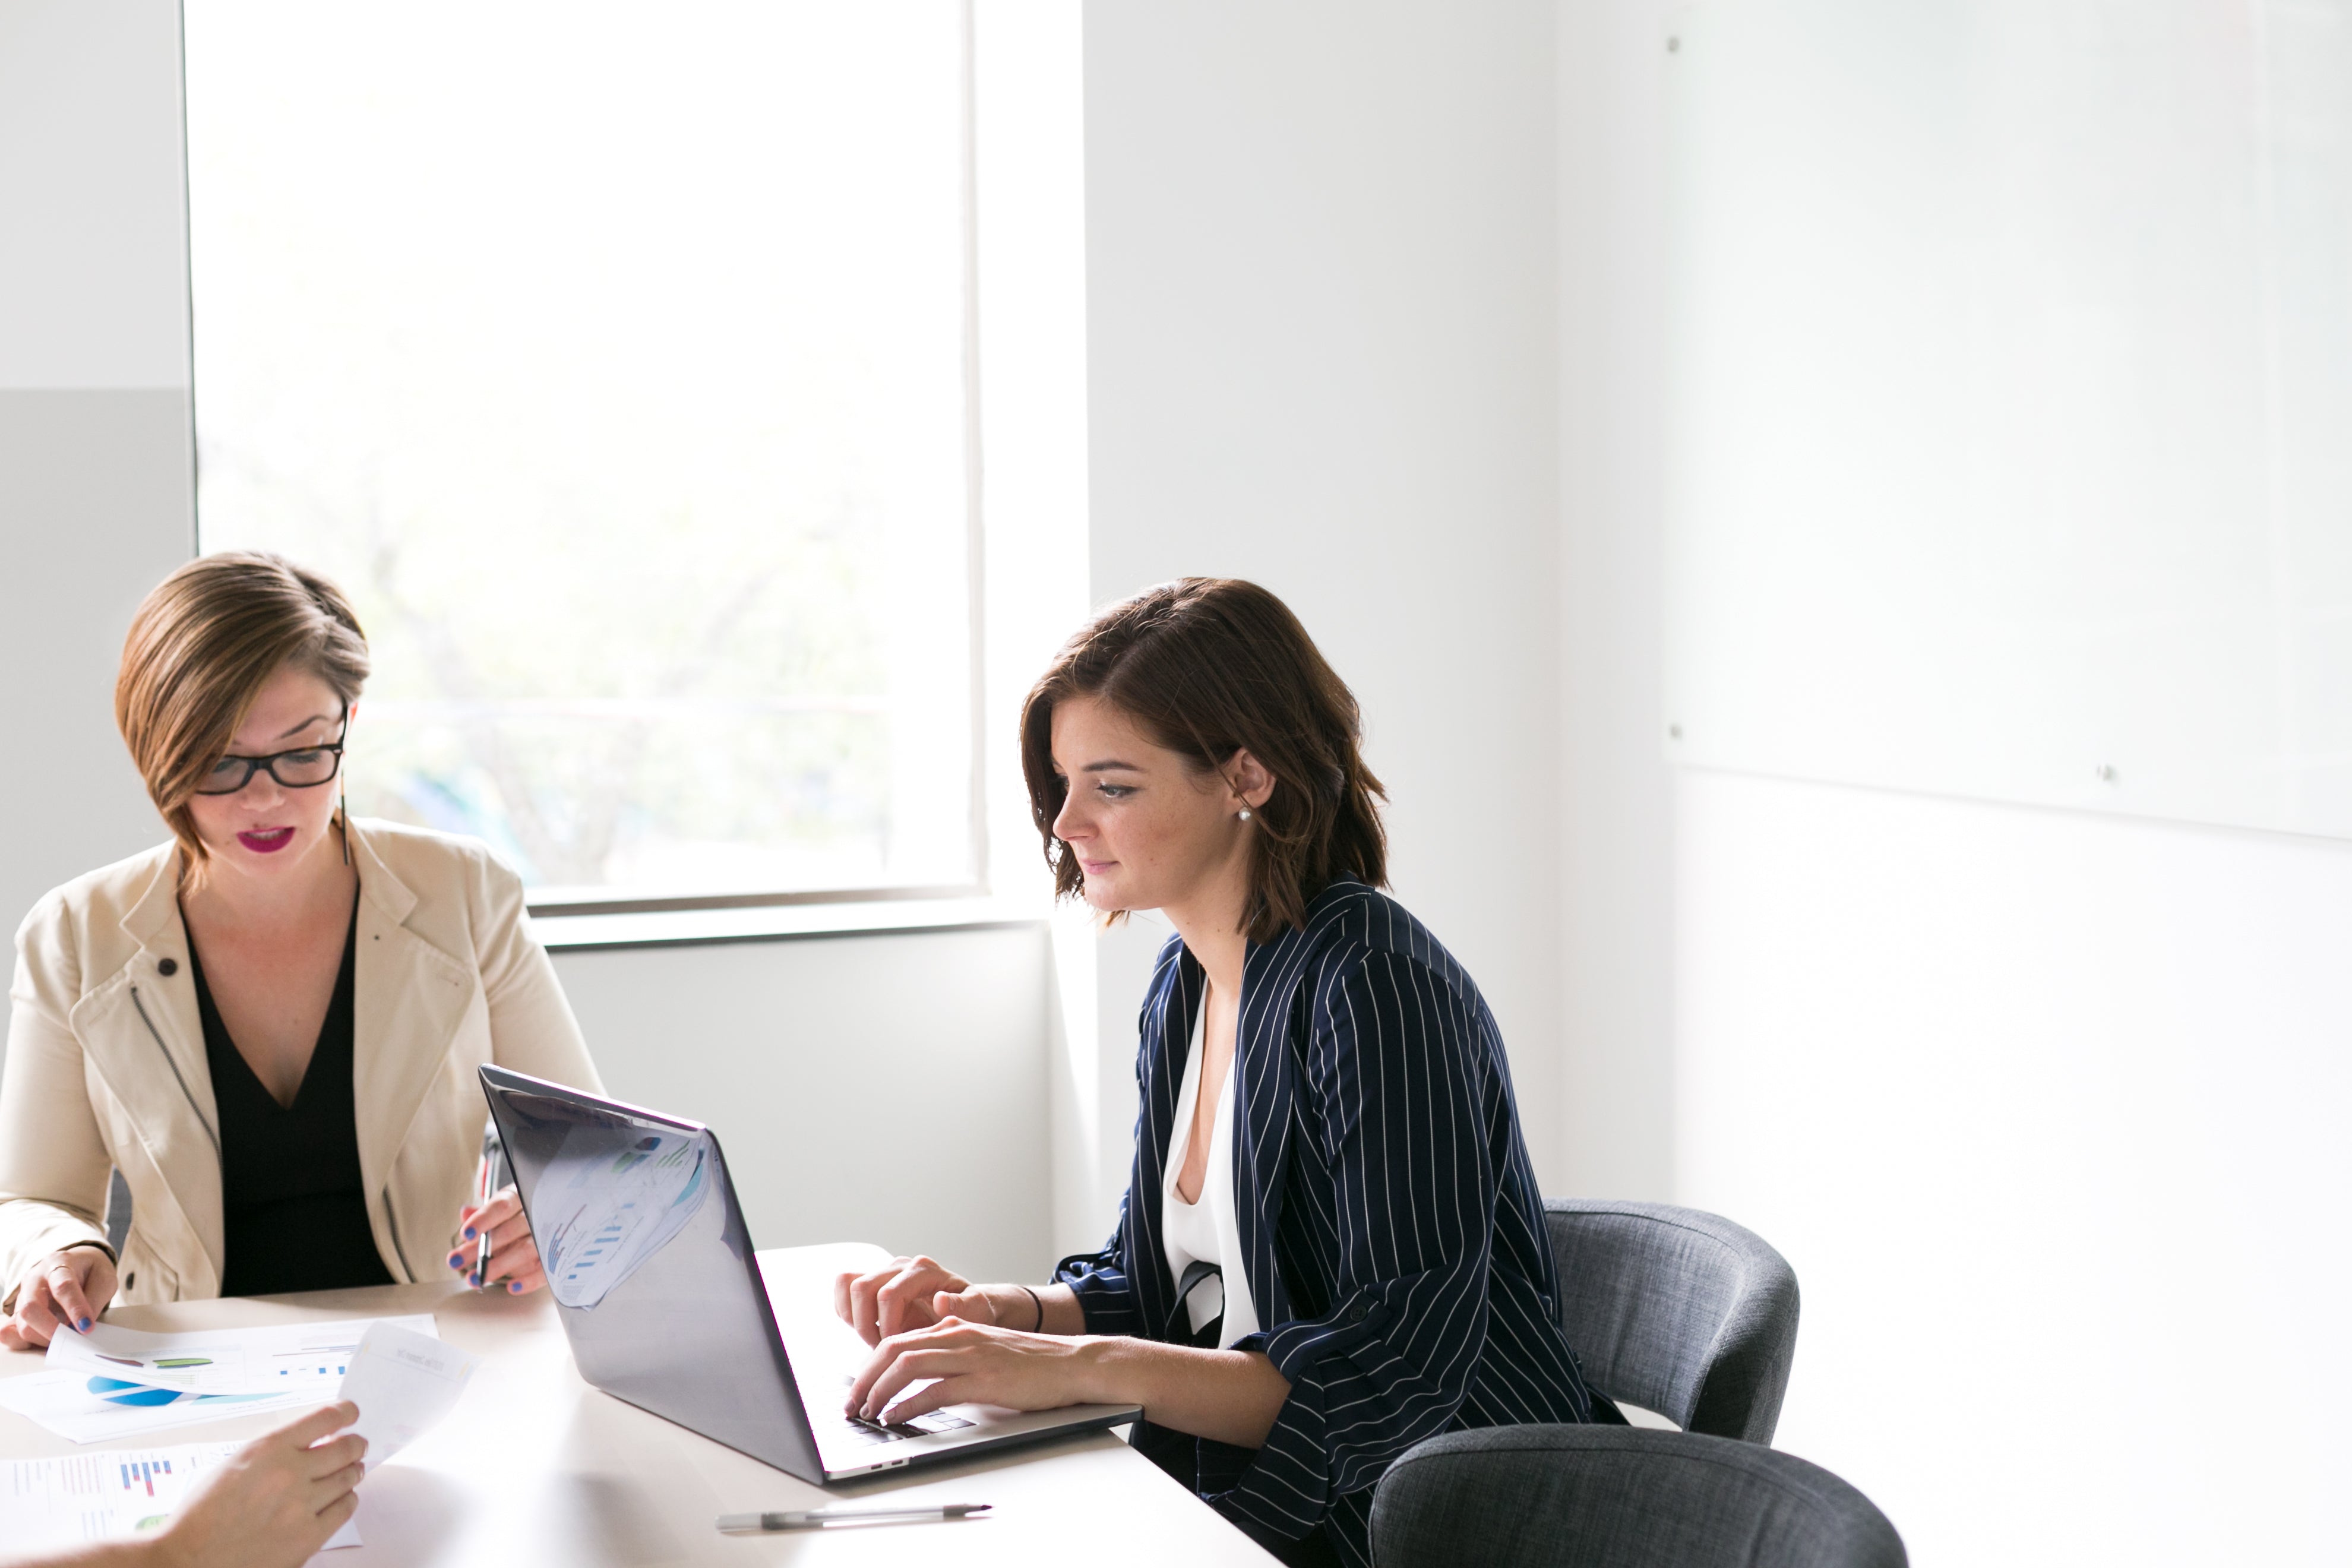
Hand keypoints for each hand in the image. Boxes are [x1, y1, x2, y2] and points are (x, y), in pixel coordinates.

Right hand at [1, 1245, 117, 1349]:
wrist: (76, 1264)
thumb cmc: (90, 1271)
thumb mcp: (103, 1279)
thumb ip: (94, 1301)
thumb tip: (82, 1327)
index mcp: (59, 1263)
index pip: (63, 1287)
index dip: (75, 1309)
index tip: (86, 1327)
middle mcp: (34, 1279)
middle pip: (31, 1307)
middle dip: (51, 1329)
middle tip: (71, 1339)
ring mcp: (22, 1296)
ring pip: (22, 1324)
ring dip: (44, 1338)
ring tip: (65, 1338)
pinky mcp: (17, 1312)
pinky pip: (9, 1331)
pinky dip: (24, 1342)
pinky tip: (43, 1341)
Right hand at [150, 1401, 366, 1567]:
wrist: (188, 1560)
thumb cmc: (203, 1515)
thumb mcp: (236, 1464)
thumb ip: (276, 1450)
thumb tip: (312, 1440)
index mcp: (269, 1449)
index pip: (326, 1418)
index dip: (346, 1412)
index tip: (352, 1413)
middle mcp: (290, 1473)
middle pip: (346, 1448)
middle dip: (356, 1443)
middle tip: (357, 1444)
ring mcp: (301, 1506)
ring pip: (349, 1478)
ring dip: (352, 1471)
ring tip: (350, 1470)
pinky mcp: (308, 1537)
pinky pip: (345, 1508)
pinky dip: (346, 1500)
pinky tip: (341, 1498)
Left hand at [445, 1185, 543, 1294]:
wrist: (554, 1220)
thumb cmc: (521, 1215)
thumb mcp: (503, 1208)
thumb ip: (484, 1213)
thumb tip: (465, 1212)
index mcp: (521, 1198)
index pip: (502, 1207)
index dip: (483, 1220)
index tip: (465, 1234)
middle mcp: (537, 1214)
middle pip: (509, 1231)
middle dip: (480, 1248)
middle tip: (456, 1261)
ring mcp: (548, 1236)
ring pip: (525, 1251)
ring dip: (498, 1267)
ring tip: (476, 1279)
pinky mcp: (555, 1257)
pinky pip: (545, 1270)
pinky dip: (529, 1280)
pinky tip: (511, 1287)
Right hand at [832, 1255, 1004, 1346]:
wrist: (966, 1306)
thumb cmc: (971, 1309)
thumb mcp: (978, 1310)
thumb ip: (964, 1306)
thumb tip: (940, 1300)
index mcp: (924, 1270)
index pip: (888, 1294)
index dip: (886, 1325)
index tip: (896, 1345)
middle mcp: (901, 1266)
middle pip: (861, 1287)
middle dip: (866, 1325)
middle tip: (882, 1348)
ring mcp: (885, 1273)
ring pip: (848, 1284)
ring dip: (854, 1319)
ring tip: (876, 1340)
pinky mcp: (873, 1284)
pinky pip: (844, 1291)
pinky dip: (848, 1314)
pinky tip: (870, 1332)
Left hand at [846, 1317, 1102, 1424]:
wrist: (1072, 1362)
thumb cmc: (1031, 1362)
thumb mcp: (984, 1348)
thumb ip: (953, 1352)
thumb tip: (919, 1370)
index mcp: (956, 1326)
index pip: (898, 1339)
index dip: (870, 1364)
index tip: (858, 1389)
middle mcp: (958, 1335)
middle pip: (893, 1348)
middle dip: (865, 1378)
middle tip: (852, 1404)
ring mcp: (971, 1356)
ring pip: (908, 1365)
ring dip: (880, 1390)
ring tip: (868, 1412)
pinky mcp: (984, 1380)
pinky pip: (935, 1390)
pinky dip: (909, 1405)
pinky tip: (896, 1417)